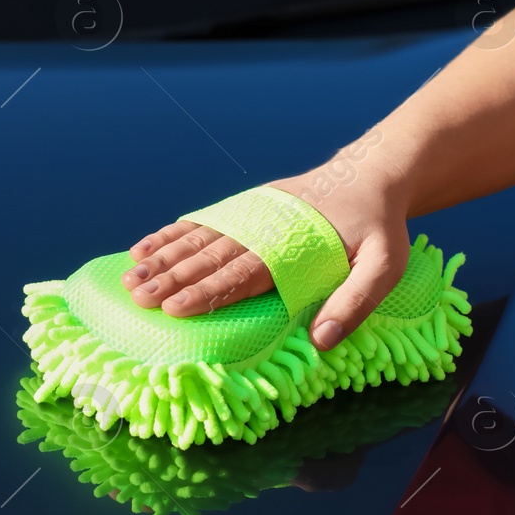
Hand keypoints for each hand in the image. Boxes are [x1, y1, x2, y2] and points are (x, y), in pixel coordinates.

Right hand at [120, 163, 411, 350]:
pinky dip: (172, 233)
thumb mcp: (384, 265)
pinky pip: (204, 221)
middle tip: (138, 297)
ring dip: (163, 257)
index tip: (174, 308)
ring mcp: (251, 215)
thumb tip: (321, 340)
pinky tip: (144, 246)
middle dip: (172, 277)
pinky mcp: (247, 208)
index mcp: (291, 247)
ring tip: (130, 276)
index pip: (242, 274)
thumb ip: (354, 301)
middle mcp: (264, 229)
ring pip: (199, 238)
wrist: (372, 173)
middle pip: (211, 257)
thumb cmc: (378, 226)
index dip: (207, 292)